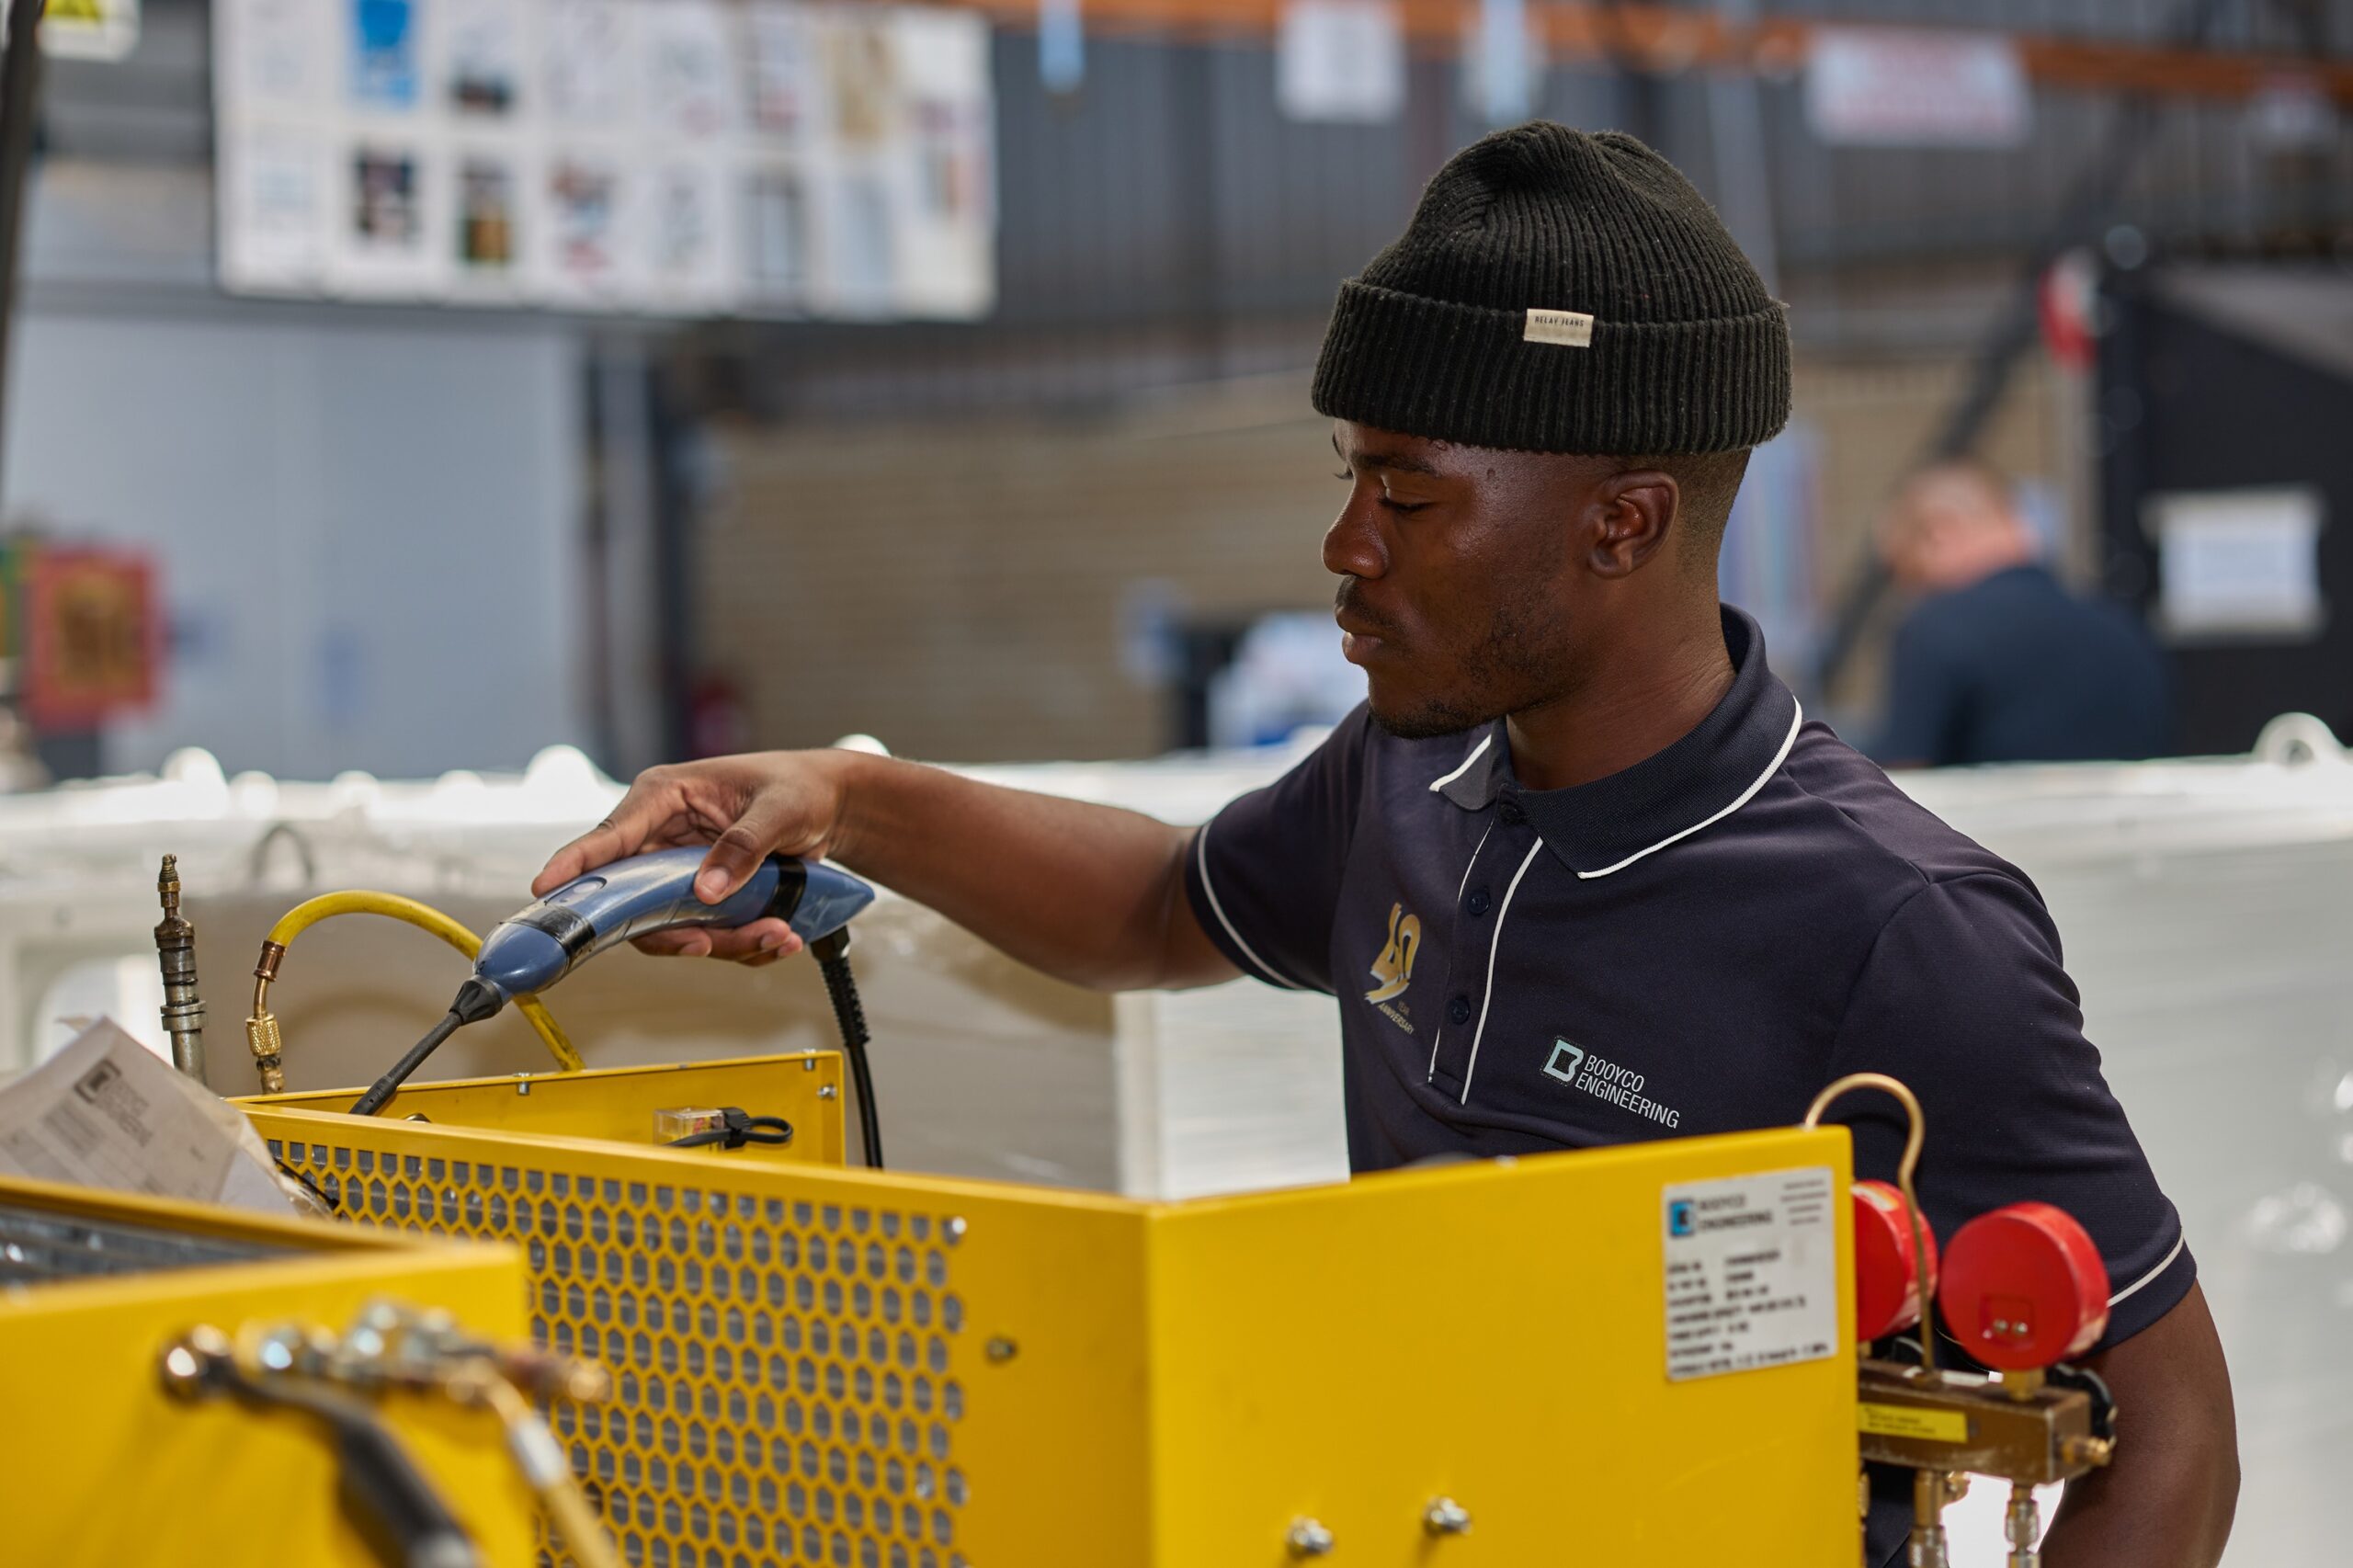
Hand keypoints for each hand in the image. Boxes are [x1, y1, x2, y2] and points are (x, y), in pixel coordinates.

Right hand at [532, 752, 857, 964]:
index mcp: (665, 796)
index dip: (575, 864)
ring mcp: (677, 872)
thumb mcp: (780, 809)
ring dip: (723, 942)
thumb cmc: (799, 788)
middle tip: (712, 945)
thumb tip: (705, 891)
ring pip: (672, 928)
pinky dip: (742, 945)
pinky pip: (705, 935)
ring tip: (777, 935)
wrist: (829, 806)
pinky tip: (780, 937)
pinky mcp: (699, 899)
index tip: (545, 888)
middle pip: (635, 899)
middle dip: (678, 931)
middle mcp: (660, 837)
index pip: (610, 835)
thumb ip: (745, 845)